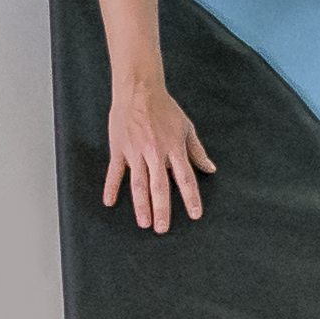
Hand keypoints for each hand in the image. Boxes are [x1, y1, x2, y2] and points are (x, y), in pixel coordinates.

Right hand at [100, 71, 212, 231]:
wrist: (140, 90)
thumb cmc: (164, 108)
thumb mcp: (186, 127)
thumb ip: (197, 151)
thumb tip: (210, 169)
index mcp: (174, 148)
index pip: (185, 178)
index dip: (191, 197)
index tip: (195, 215)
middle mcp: (156, 152)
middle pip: (160, 186)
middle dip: (163, 208)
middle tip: (163, 229)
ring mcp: (136, 152)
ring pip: (139, 183)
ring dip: (141, 205)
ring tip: (144, 223)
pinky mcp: (120, 148)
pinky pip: (115, 171)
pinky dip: (111, 187)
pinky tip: (109, 202)